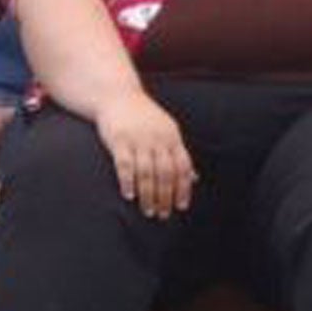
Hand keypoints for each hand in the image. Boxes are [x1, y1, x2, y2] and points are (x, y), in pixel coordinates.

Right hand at [93, 87, 194, 218]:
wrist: (117, 95)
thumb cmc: (144, 117)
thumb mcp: (167, 130)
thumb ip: (178, 154)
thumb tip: (194, 178)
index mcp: (172, 137)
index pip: (182, 167)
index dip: (183, 188)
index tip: (181, 206)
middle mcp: (158, 138)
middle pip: (165, 173)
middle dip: (165, 197)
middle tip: (163, 215)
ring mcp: (138, 138)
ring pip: (146, 172)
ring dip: (148, 195)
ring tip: (147, 211)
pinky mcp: (119, 139)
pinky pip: (125, 165)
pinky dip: (128, 182)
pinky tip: (129, 195)